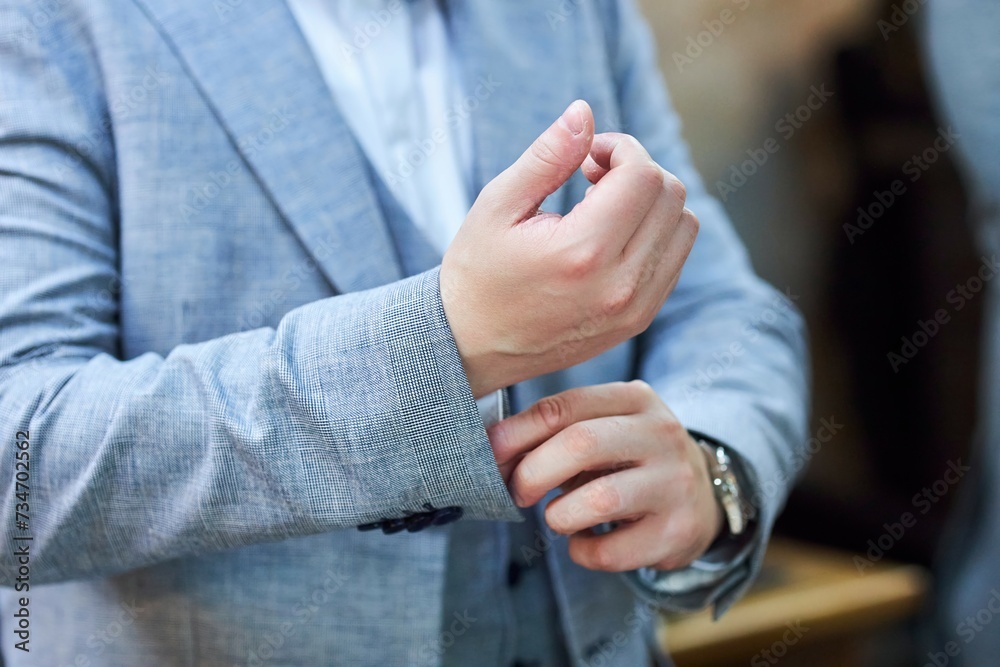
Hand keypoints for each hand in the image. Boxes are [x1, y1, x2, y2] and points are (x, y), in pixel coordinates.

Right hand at [441, 100, 698, 397]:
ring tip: (603, 206)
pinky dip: (655, 232)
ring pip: (684, 224)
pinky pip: (675, 257)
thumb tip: (585, 111)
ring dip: (652, 200)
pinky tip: (611, 235)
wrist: (471, 347)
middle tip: (591, 176)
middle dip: (636, 169)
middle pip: (670, 194)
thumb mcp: (498, 206)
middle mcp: (620, 285)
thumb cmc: (477, 272)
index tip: (584, 157)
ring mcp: (635, 307)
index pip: (642, 174)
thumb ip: (547, 156)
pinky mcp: (639, 320)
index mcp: (583, 253)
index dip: (618, 148)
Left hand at [488, 381, 723, 571]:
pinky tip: (585, 541)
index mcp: (636, 398)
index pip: (565, 406)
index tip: (491, 454)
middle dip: (532, 473)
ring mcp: (675, 482)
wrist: (701, 498)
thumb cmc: (628, 460)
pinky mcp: (679, 531)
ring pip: (598, 500)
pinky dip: (582, 551)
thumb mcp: (601, 431)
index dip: (517, 432)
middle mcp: (661, 434)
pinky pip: (610, 551)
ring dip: (559, 516)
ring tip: (559, 516)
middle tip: (518, 493)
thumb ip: (552, 434)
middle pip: (580, 444)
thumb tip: (491, 451)